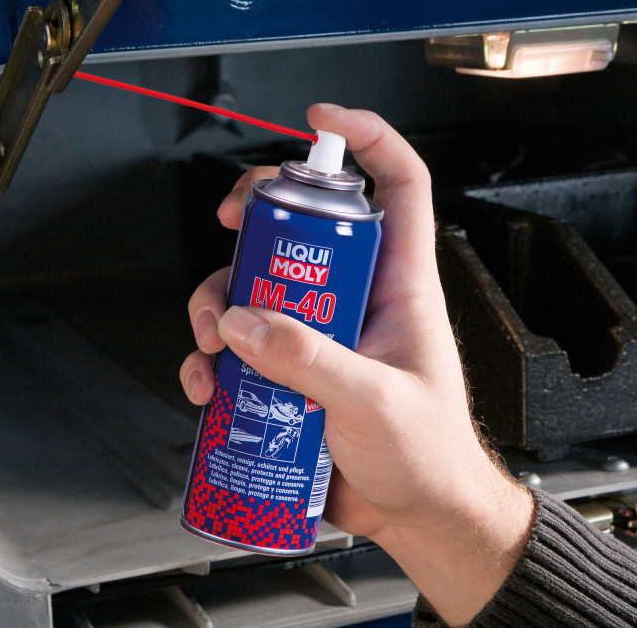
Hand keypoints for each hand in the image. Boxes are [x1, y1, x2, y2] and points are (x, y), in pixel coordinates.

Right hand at [180, 104, 532, 625]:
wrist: (417, 516)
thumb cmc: (429, 456)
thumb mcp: (375, 402)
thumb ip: (311, 362)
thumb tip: (245, 321)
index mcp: (398, 283)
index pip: (397, 185)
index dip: (366, 139)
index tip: (320, 120)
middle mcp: (355, 298)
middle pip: (301, 224)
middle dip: (256, 217)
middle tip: (230, 228)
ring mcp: (320, 333)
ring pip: (256, 285)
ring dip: (219, 301)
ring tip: (210, 342)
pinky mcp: (292, 372)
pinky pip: (241, 346)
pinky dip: (213, 357)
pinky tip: (207, 384)